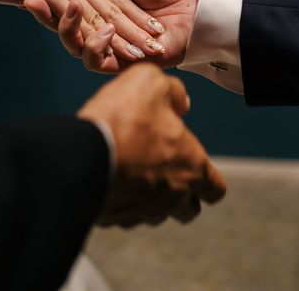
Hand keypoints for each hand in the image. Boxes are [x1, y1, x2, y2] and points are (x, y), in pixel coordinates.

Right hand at [55, 0, 198, 71]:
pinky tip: (104, 30)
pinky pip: (100, 63)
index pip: (70, 9)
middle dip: (47, 17)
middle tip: (32, 1)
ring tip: (71, 9)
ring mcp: (115, 48)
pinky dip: (96, 47)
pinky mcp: (126, 63)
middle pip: (68, 31)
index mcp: (104, 9)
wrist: (196, 2)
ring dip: (69, 31)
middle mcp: (105, 30)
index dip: (49, 3)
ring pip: (78, 49)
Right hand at [78, 63, 225, 226]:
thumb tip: (179, 101)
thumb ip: (172, 90)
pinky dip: (122, 200)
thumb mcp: (151, 81)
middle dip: (181, 194)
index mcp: (191, 166)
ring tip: (133, 171)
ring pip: (155, 213)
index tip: (193, 166)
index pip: (215, 189)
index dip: (208, 179)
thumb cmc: (123, 118)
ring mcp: (143, 210)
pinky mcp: (115, 217)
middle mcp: (172, 195)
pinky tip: (111, 177)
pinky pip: (125, 214)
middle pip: (188, 209)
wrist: (83, 152)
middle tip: (162, 169)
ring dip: (150, 197)